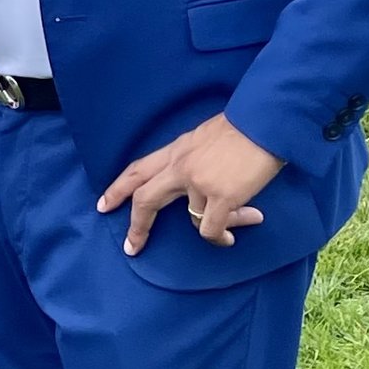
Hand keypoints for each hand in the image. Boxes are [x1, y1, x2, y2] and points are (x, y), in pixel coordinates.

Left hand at [99, 115, 282, 254]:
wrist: (264, 122)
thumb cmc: (244, 127)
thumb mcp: (206, 136)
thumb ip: (194, 158)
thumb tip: (198, 182)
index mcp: (177, 150)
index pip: (139, 169)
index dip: (118, 188)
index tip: (103, 204)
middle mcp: (181, 167)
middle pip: (145, 199)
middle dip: (136, 225)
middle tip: (131, 246)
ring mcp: (198, 182)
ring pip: (192, 219)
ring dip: (213, 227)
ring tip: (234, 225)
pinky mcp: (219, 197)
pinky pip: (210, 229)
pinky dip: (220, 237)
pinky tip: (229, 239)